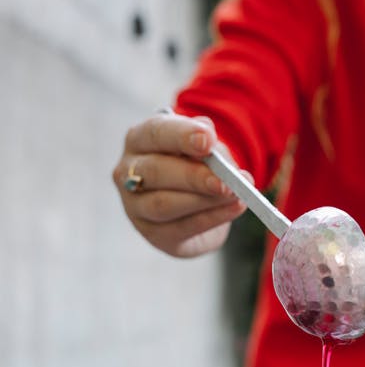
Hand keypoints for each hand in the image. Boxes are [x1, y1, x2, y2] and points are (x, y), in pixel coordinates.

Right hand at [112, 112, 248, 257]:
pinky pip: (183, 227)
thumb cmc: (194, 166)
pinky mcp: (154, 233)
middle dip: (193, 176)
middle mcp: (129, 172)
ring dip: (204, 200)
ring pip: (164, 204)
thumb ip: (209, 147)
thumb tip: (216, 153)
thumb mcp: (203, 149)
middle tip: (225, 181)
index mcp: (139, 140)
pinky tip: (234, 208)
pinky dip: (213, 218)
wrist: (194, 206)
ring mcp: (136, 207)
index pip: (155, 133)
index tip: (207, 140)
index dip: (181, 135)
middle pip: (155, 172)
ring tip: (234, 195)